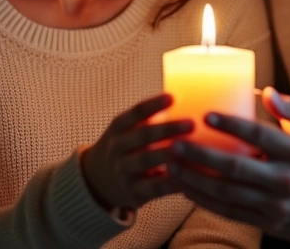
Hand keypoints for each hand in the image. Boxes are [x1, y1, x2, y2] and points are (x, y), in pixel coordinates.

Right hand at [82, 93, 192, 210]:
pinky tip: (191, 176)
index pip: (136, 112)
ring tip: (191, 149)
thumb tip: (187, 98)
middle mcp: (117, 147)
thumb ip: (149, 118)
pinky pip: (155, 187)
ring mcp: (124, 171)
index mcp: (118, 127)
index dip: (153, 104)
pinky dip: (173, 182)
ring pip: (147, 161)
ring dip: (169, 154)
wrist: (98, 181)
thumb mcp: (127, 130)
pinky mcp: (134, 193)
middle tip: (192, 123)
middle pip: (143, 135)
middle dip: (167, 129)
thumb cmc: (126, 147)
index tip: (172, 97)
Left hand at [167, 88, 289, 246]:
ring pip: (227, 193)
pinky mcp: (270, 223)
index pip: (259, 136)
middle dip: (201, 155)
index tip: (206, 115)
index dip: (230, 125)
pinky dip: (206, 201)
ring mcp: (277, 206)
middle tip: (176, 142)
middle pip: (235, 167)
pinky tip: (188, 188)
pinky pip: (231, 212)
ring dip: (195, 179)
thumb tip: (266, 92)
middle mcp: (287, 180)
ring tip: (172, 165)